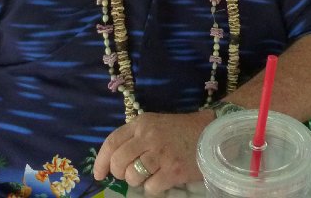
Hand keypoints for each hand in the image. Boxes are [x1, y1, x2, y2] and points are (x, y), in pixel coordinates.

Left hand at [93, 110, 213, 193]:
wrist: (211, 133)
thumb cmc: (181, 130)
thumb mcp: (155, 125)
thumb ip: (136, 138)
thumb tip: (114, 162)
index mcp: (142, 123)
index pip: (112, 142)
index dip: (101, 161)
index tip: (99, 174)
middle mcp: (148, 136)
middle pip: (118, 162)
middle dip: (120, 174)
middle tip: (130, 175)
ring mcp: (161, 154)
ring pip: (132, 177)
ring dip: (139, 181)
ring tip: (151, 174)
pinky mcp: (173, 170)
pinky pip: (150, 188)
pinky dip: (154, 188)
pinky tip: (163, 178)